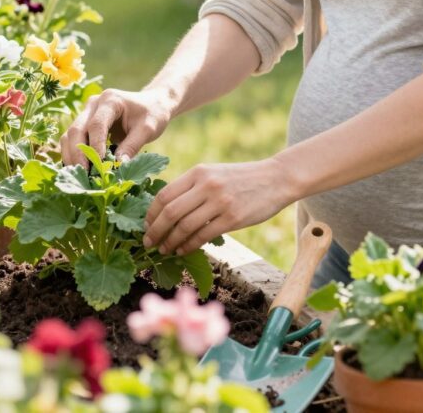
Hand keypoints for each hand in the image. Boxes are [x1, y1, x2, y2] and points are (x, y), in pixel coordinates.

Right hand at [61, 87, 172, 167]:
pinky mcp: (85, 123)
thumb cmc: (153, 114)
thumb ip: (132, 146)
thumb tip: (117, 166)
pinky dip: (73, 154)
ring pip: (70, 135)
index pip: (96, 125)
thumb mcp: (148, 129)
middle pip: (76, 129)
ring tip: (81, 175)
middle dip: (78, 154)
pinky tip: (78, 169)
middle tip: (85, 174)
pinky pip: (73, 139)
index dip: (95, 146)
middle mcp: (94, 104)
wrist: (152, 104)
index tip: (99, 165)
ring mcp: (87, 112)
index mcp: (110, 100)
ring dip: (71, 156)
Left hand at [143, 159, 293, 255]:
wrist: (276, 179)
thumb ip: (192, 187)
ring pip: (184, 227)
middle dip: (155, 231)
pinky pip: (202, 236)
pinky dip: (188, 246)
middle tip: (148, 243)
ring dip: (170, 242)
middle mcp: (207, 185)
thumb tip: (165, 211)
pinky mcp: (232, 219)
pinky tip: (183, 250)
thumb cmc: (242, 179)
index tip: (146, 226)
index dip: (150, 214)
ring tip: (165, 250)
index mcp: (199, 172)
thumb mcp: (215, 173)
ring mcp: (220, 202)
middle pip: (170, 212)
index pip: (164, 195)